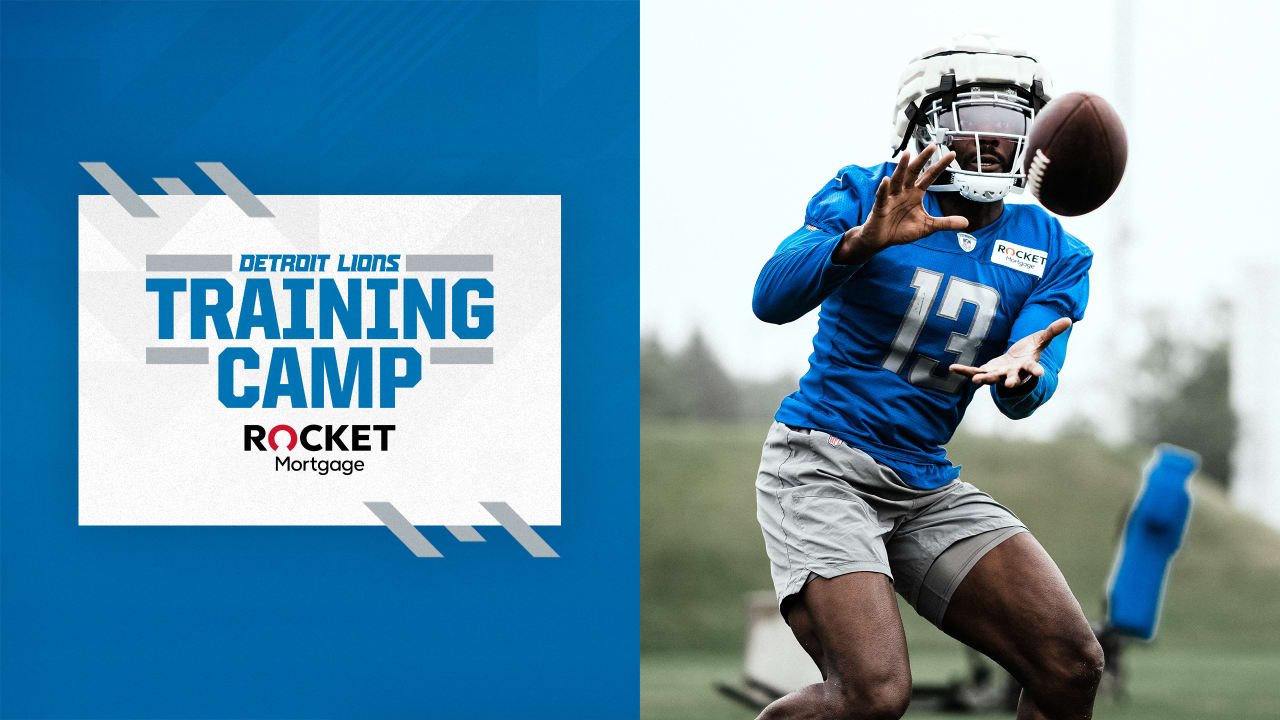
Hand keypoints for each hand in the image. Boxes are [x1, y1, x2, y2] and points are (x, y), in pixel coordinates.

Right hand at [833, 145, 968, 264]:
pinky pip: (882, 196)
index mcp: (915, 194)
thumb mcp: (927, 227)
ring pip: (897, 180)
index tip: (952, 154)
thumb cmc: (901, 230)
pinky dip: (883, 189)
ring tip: (907, 155)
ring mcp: (891, 198)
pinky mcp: (880, 207)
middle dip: (922, 159)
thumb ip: (945, 223)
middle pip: (914, 172)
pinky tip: (886, 180)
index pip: (930, 176)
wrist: (882, 240)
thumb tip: (966, 222)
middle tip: (932, 146)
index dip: (940, 165)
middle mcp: (904, 192)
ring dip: (901, 168)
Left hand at [950, 317, 1072, 390]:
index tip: (1041, 374)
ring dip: (984, 379)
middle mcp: (1013, 373)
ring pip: (991, 378)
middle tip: (1010, 385)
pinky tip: (952, 368)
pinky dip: (964, 371)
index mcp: (1027, 366)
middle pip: (1012, 378)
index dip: (1037, 371)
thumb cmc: (1030, 351)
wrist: (1017, 363)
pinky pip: (973, 372)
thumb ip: (1052, 331)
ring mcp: (999, 374)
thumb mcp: (1041, 340)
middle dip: (1011, 381)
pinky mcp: (986, 371)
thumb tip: (1069, 319)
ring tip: (976, 380)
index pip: (1034, 369)